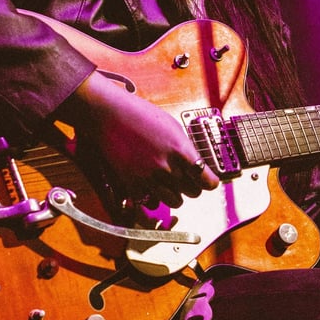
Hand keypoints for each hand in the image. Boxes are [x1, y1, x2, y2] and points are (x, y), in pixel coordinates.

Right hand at [60, 70, 219, 207]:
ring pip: (175, 202)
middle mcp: (167, 167)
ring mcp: (149, 178)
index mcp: (181, 150)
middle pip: (193, 193)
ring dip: (175, 194)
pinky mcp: (132, 184)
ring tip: (169, 183)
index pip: (207, 181)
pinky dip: (154, 197)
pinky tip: (151, 185)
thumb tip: (197, 166)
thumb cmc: (141, 116)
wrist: (111, 115)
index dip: (209, 182)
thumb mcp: (173, 128)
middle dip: (192, 186)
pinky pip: (151, 204)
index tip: (208, 181)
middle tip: (185, 178)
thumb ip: (186, 149)